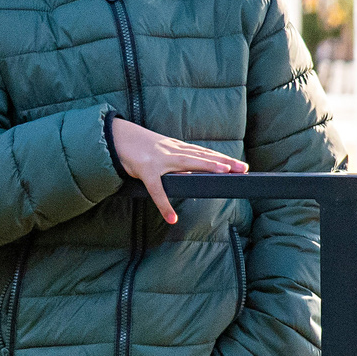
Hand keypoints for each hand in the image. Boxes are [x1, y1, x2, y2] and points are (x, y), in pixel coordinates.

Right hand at [109, 117, 247, 223]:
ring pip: (187, 163)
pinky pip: (157, 190)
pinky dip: (164, 205)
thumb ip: (175, 160)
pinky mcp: (146, 171)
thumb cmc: (138, 147)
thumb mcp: (159, 150)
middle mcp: (172, 151)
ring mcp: (160, 160)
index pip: (203, 153)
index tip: (240, 165)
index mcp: (176, 148)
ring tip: (224, 174)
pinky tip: (172, 218)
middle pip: (202, 155)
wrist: (115, 137)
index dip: (222, 159)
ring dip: (206, 167)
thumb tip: (191, 173)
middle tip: (242, 168)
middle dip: (223, 162)